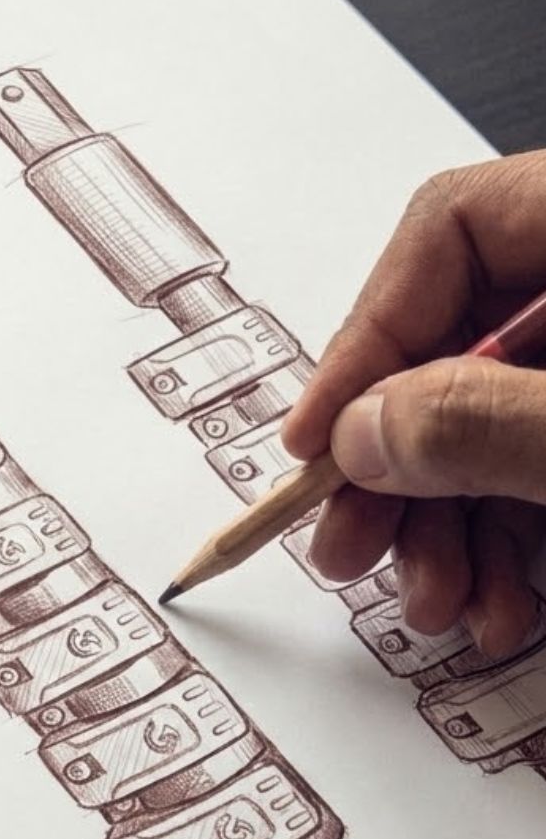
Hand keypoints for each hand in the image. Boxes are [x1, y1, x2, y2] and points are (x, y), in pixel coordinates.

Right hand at [282, 150, 545, 658]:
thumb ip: (486, 423)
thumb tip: (364, 433)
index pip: (447, 232)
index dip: (365, 340)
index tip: (316, 444)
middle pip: (455, 352)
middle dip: (399, 474)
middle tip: (351, 549)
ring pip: (493, 433)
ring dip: (448, 535)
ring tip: (440, 605)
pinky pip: (541, 475)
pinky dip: (510, 548)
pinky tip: (502, 606)